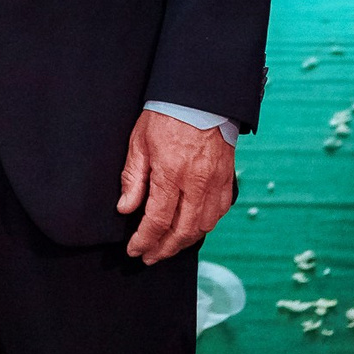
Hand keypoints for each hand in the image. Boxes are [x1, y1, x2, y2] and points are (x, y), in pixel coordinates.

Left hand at [117, 110, 236, 262]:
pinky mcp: (227, 179)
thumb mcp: (139, 143)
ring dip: (184, 242)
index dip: (144, 240)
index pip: (157, 221)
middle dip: (163, 249)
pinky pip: (219, 212)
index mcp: (171, 174)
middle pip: (182, 232)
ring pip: (203, 226)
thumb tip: (126, 209)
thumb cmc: (166, 115)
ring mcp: (215, 182)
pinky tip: (192, 229)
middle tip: (149, 257)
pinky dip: (205, 226)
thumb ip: (133, 179)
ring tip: (167, 247)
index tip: (134, 250)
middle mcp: (196, 183)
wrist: (200, 96)